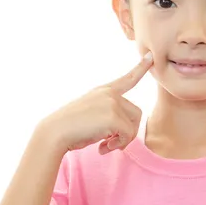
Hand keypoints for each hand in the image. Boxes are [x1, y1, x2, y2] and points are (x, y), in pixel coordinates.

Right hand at [38, 52, 153, 154]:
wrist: (54, 132)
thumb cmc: (70, 129)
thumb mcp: (91, 114)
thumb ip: (109, 115)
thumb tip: (126, 132)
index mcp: (103, 91)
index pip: (127, 79)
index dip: (141, 68)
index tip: (151, 56)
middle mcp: (109, 94)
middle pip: (136, 113)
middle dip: (128, 131)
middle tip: (112, 143)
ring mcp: (112, 103)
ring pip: (134, 124)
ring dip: (124, 139)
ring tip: (107, 146)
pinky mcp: (114, 116)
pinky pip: (128, 134)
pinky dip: (119, 145)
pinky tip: (102, 148)